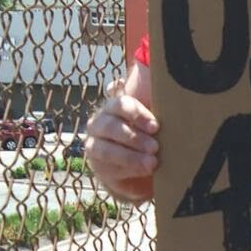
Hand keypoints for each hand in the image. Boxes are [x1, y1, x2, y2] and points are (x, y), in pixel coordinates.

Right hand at [85, 78, 160, 203]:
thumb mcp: (154, 119)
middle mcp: (100, 123)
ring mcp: (95, 144)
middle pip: (110, 126)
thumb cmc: (150, 134)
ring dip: (130, 156)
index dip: (137, 114)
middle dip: (134, 137)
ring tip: (152, 163)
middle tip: (155, 147)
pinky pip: (108, 167)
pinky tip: (144, 171)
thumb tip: (147, 80)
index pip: (120, 105)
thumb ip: (154, 102)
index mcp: (114, 107)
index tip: (156, 127)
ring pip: (105, 149)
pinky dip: (128, 170)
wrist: (141, 163)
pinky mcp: (98, 166)